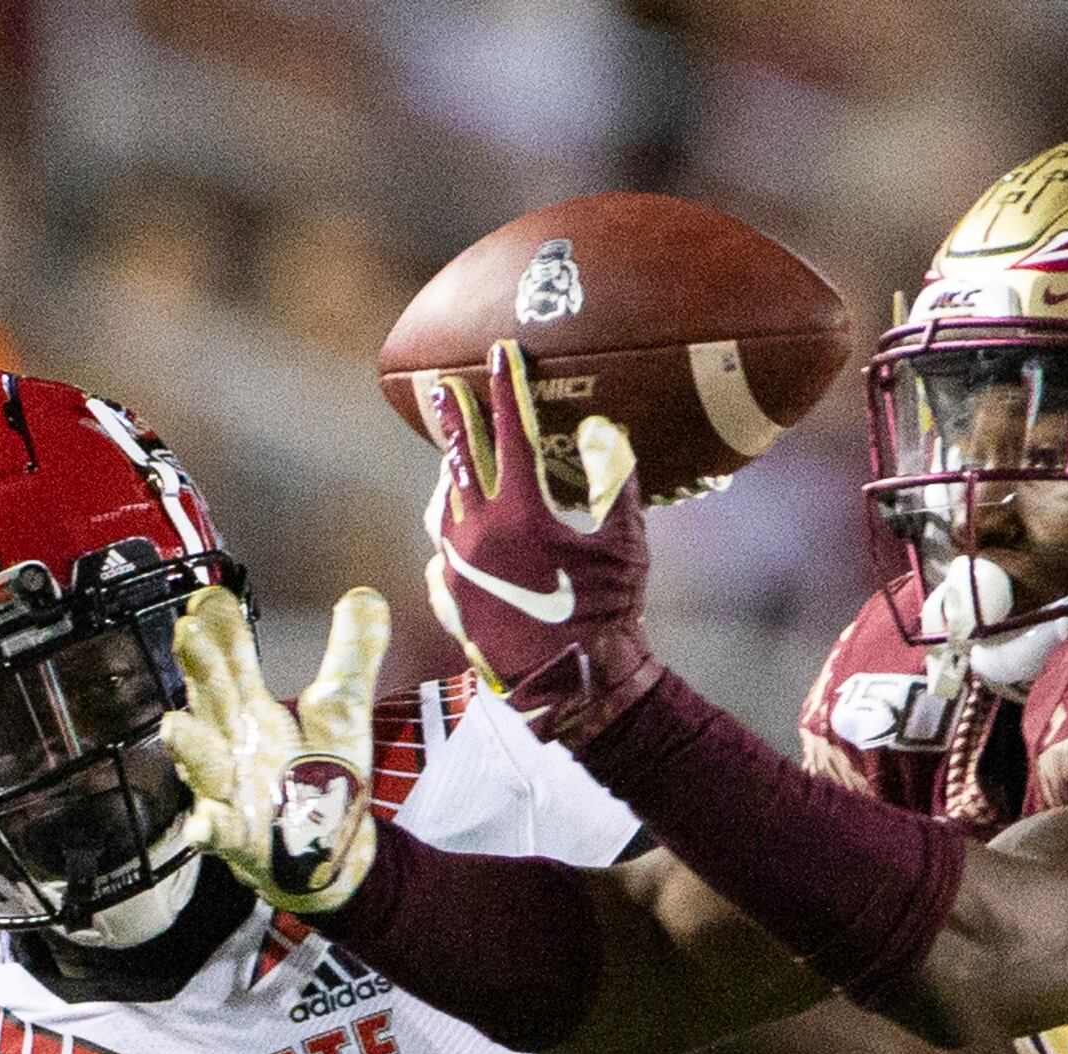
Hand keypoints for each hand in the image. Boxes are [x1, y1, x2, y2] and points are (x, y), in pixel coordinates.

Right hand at [164, 585, 392, 913]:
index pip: (231, 663)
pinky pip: (219, 834)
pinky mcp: (240, 840)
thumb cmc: (318, 782)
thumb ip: (351, 658)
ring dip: (188, 745)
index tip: (212, 597)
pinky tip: (203, 825)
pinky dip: (209, 830)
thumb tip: (365, 594)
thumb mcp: (343, 714)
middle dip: (199, 670)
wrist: (326, 857)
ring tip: (172, 726)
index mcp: (250, 712)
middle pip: (211, 701)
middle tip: (188, 632)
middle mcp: (229, 746)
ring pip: (203, 765)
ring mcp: (229, 793)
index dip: (221, 631)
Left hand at [418, 340, 656, 734]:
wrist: (573, 686)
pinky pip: (442, 554)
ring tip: (454, 461)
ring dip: (451, 477)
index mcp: (521, 512)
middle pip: (460, 459)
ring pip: (443, 506)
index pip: (512, 431)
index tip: (500, 353)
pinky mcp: (451, 599)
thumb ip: (616, 479)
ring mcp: (457, 568)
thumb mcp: (626, 543)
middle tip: (444, 388)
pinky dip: (451, 535)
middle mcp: (478, 533)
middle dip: (456, 419)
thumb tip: (603, 429)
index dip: (508, 387)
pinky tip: (457, 534)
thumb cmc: (609, 614)